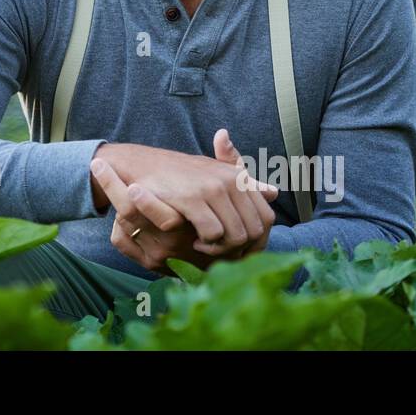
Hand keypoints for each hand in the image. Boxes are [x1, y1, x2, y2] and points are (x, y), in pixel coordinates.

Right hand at [92, 131, 276, 260]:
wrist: (143, 164)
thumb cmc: (179, 174)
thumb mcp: (214, 174)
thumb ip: (243, 184)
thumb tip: (272, 192)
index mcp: (238, 177)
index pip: (266, 218)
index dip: (257, 241)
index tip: (241, 250)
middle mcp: (230, 181)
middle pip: (254, 230)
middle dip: (240, 248)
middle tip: (220, 250)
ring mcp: (212, 188)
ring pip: (237, 234)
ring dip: (223, 248)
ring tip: (205, 245)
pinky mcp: (193, 198)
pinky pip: (213, 232)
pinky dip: (207, 243)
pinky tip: (194, 240)